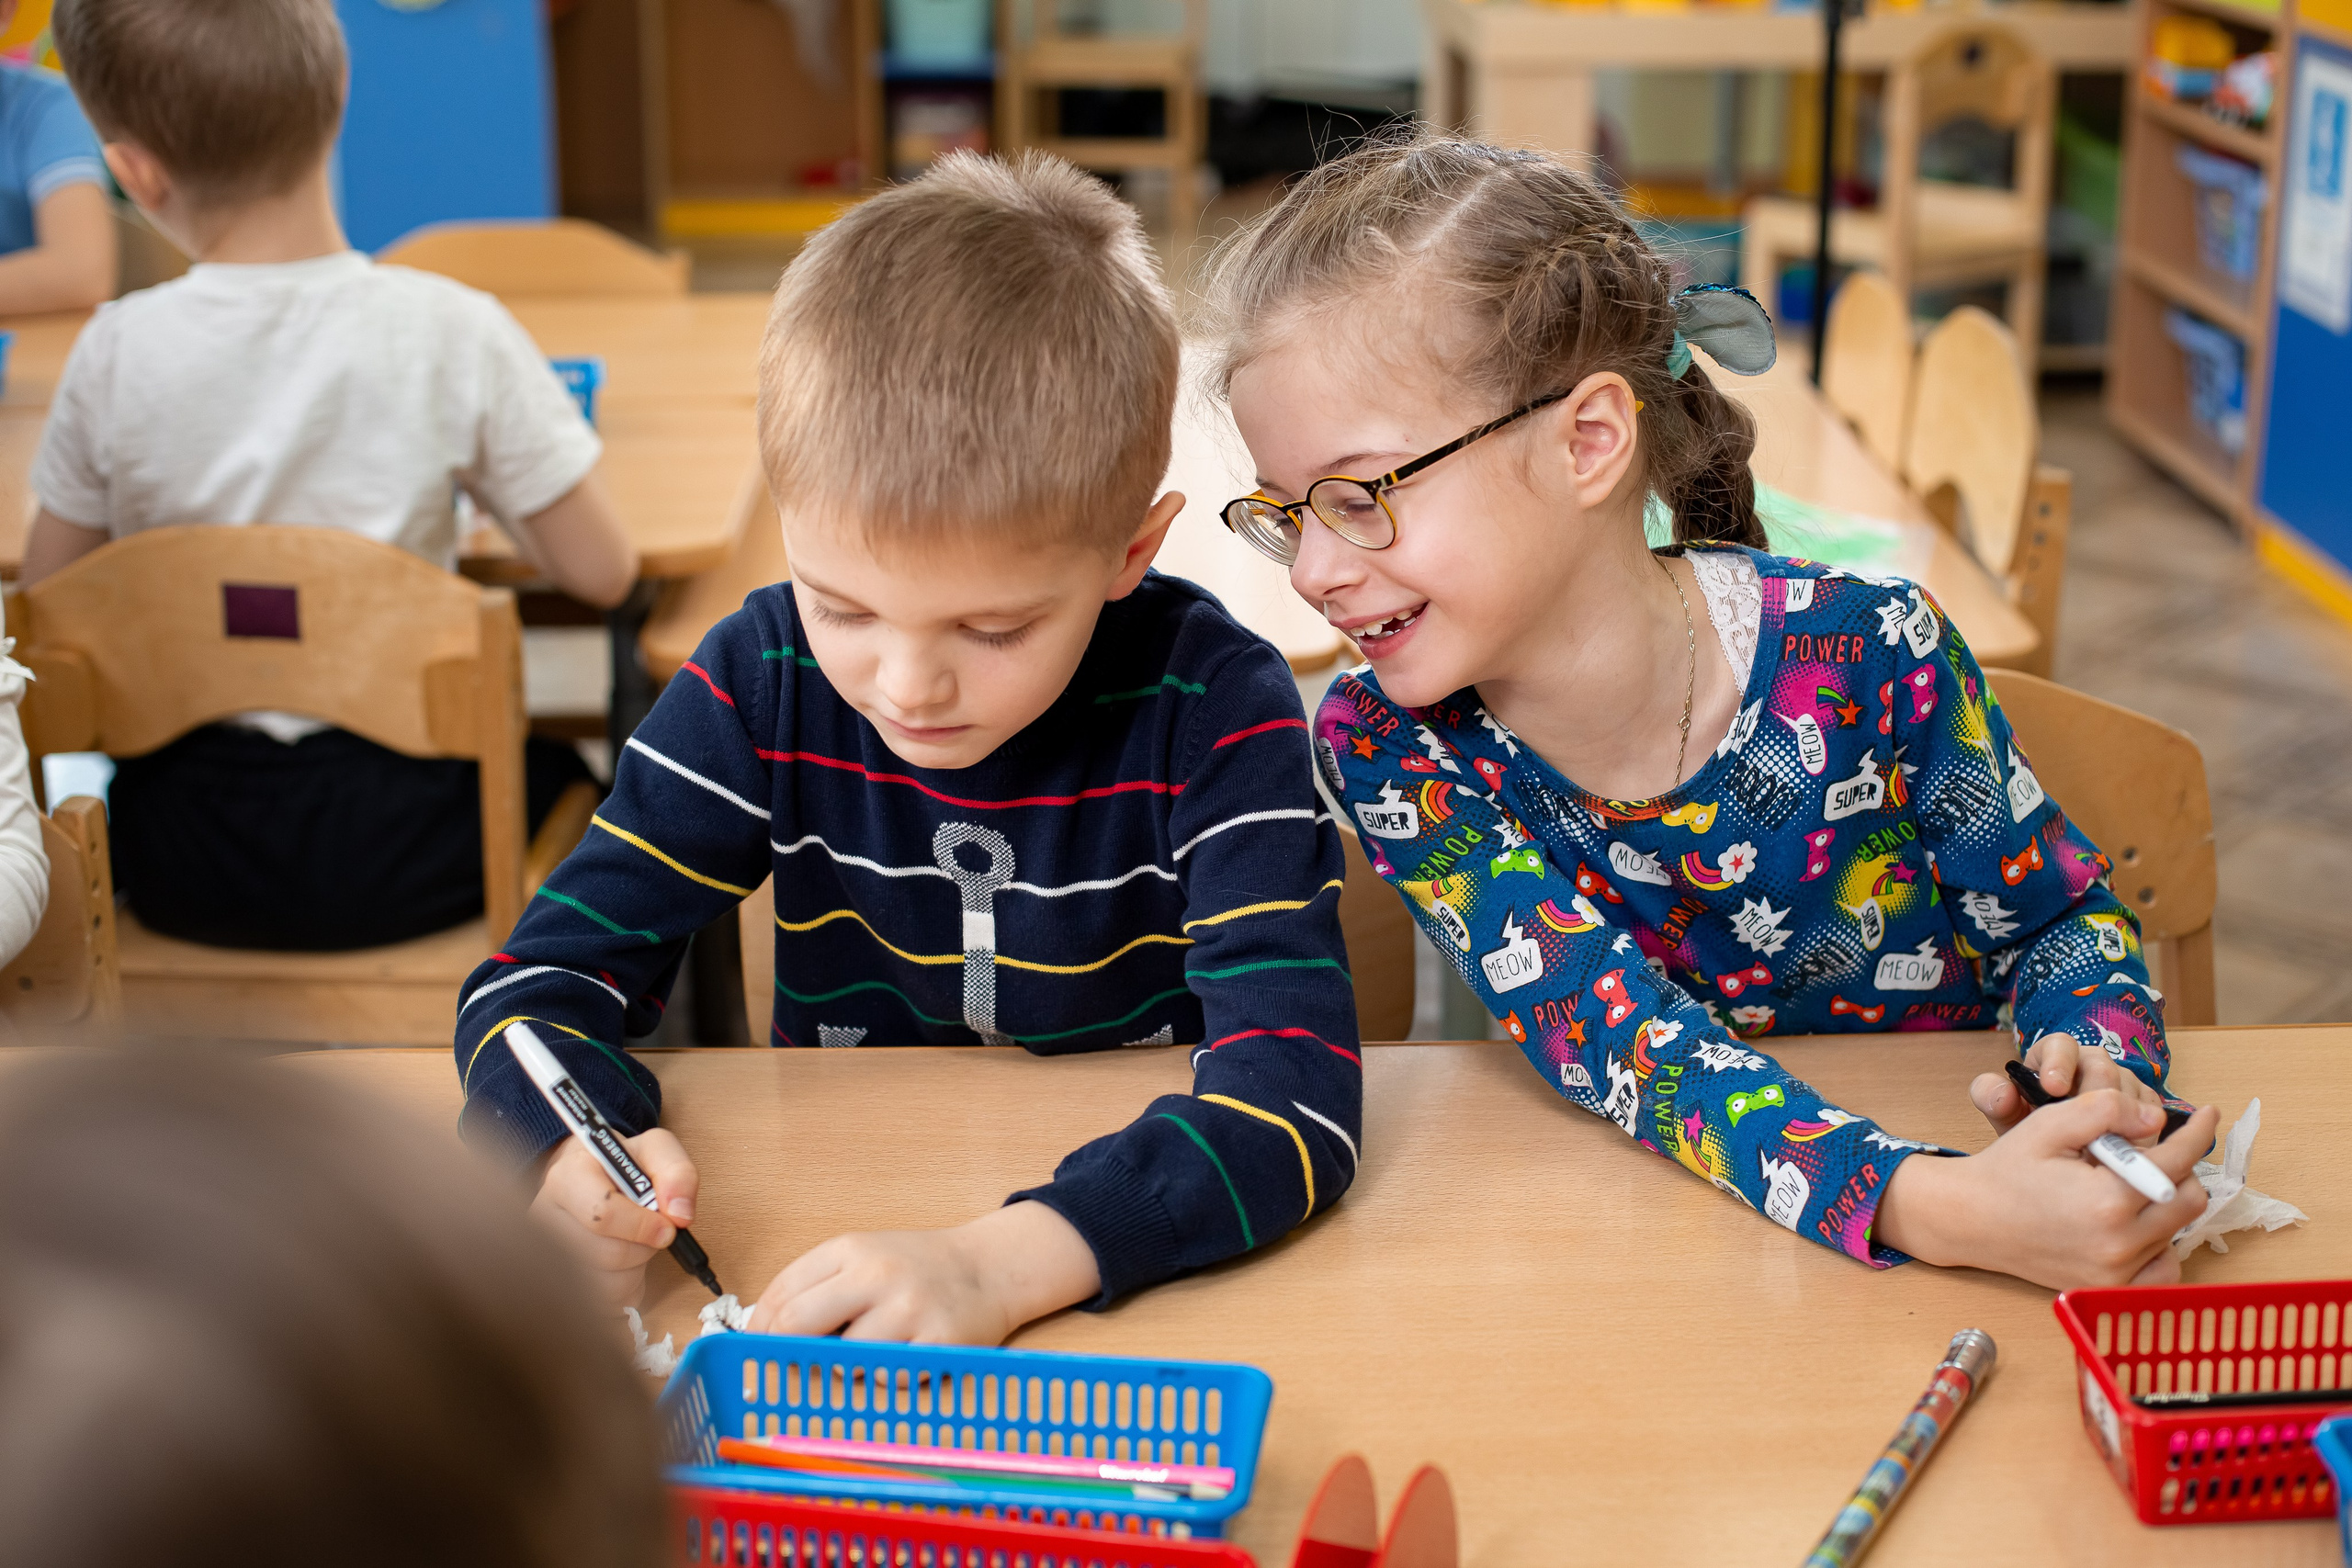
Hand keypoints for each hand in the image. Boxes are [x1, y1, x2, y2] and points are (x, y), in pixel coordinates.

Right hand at [530, 1129, 697, 1309]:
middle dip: (643, 1248)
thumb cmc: (621, 1166)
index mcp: (568, 1176)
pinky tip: (623, 1266)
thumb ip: (677, 1173)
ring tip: (632, 1245)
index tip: (667, 1227)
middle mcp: (545, 1216)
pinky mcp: (555, 1282)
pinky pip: (601, 1305)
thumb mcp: (656, 1151)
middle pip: (607, 1255)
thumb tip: (680, 1215)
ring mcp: (545, 1253)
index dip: (644, 1226)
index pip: (603, 1214)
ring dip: (634, 1271)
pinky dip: (624, 1289)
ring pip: (604, 1286)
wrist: (589, 1176)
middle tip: (650, 1232)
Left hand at [747, 1201, 1101, 1344]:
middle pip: (798, 1325)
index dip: (760, 1330)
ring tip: (869, 1349)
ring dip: (847, 1366)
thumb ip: (813, 1286)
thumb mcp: (861, 1257)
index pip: (782, 1294)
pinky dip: (886, 1376)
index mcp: (850, 1249)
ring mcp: (910, 1309)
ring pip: (844, 1361)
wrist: (989, 1268)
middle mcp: (878, 1274)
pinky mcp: (938, 1343)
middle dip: (786, 1352)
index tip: (757, 1349)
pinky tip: (903, 1354)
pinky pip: (888, 1379)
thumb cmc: (915, 1267)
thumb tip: (759, 1333)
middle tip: (792, 1364)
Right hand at [1875, 1091, 2217, 1289]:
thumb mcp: (2048, 1124)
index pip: (2177, 1162)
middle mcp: (2119, 1243)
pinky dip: (2161, 1243)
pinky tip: (2135, 1223)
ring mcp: (2117, 1272)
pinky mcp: (2111, 1286)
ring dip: (2165, 1202)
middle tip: (2150, 1155)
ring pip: (2179, 1230)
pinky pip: (2164, 1266)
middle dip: (2179, 1170)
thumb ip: (2104, 1110)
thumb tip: (2156, 1118)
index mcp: (2107, 1200)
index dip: (2197, 1134)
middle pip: (2191, 1199)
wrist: (1972, 1219)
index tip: (2208, 1115)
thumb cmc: (2008, 1170)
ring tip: (2128, 1186)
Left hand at [1969, 1032, 2166, 1137]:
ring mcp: (2124, 1082)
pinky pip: (2151, 1114)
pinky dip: (2139, 1135)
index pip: (2061, 1045)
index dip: (2058, 1063)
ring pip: (2130, 1092)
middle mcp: (2093, 1063)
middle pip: (2102, 1069)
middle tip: (2083, 1125)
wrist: (2059, 1151)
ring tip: (2102, 1148)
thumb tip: (2001, 1094)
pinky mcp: (2146, 1106)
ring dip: (2118, 1120)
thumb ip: (1994, 1101)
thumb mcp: (2006, 1116)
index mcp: (2055, 1055)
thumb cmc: (2031, 1125)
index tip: (2052, 1087)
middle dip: (2093, 1096)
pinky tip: (2125, 1155)